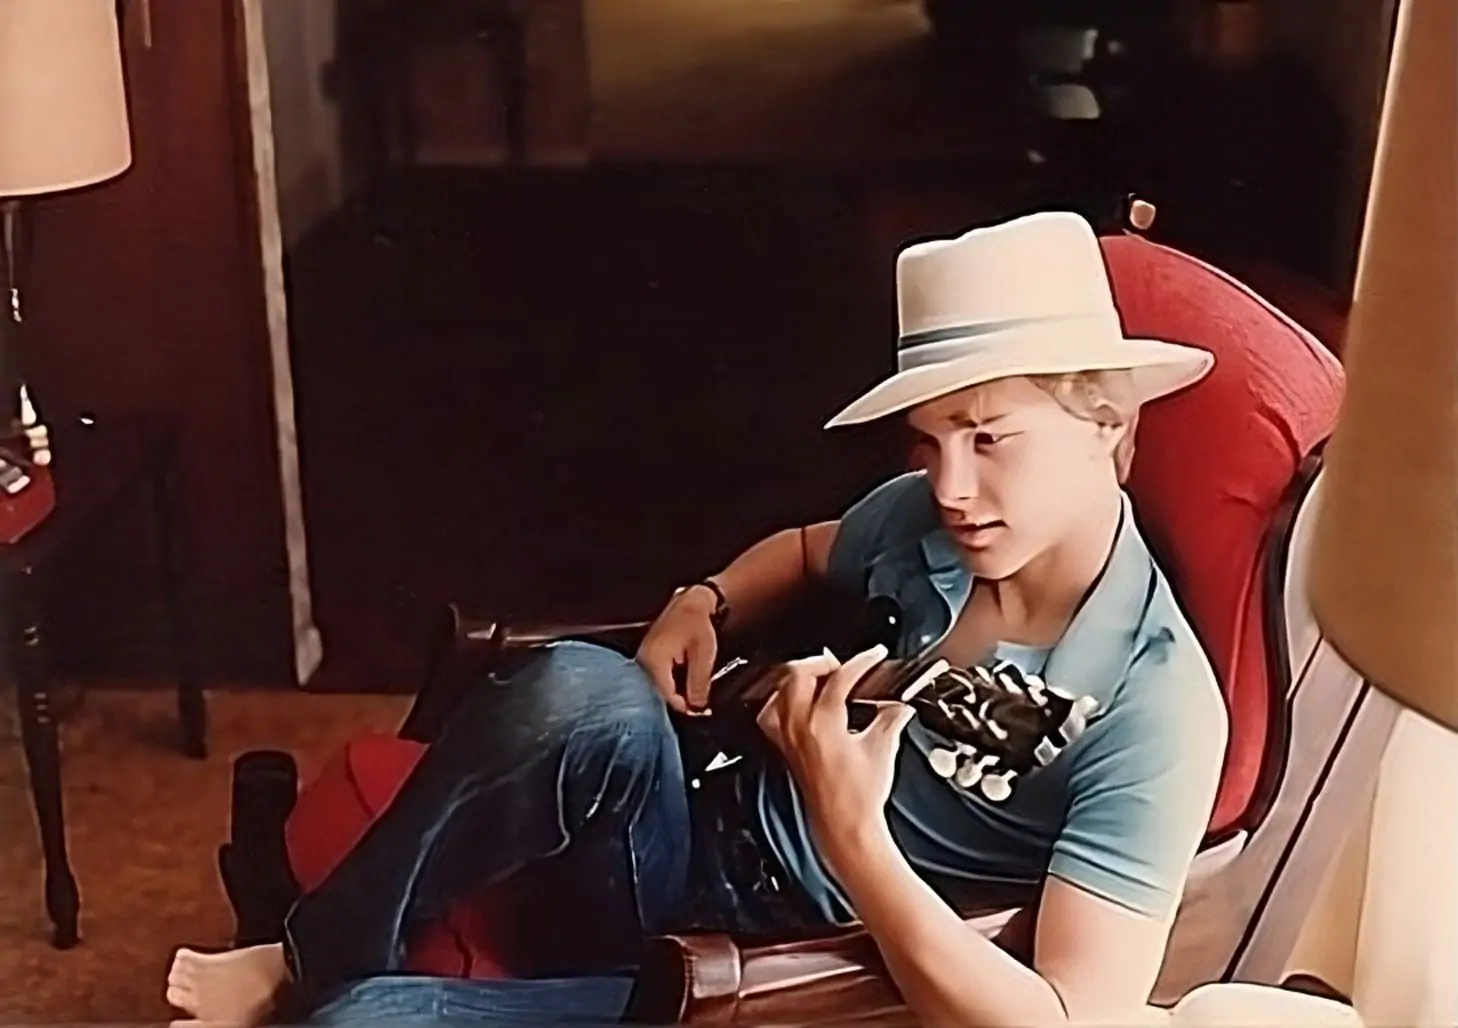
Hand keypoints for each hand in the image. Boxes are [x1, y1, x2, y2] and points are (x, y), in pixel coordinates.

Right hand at [635, 585, 719, 714]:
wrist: (692, 602)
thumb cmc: (696, 621)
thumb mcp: (703, 654)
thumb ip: (699, 684)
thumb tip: (697, 708)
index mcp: (653, 661)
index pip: (666, 697)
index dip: (685, 708)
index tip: (701, 712)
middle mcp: (643, 662)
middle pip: (660, 695)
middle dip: (681, 703)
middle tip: (700, 707)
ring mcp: (644, 660)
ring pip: (659, 688)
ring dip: (677, 694)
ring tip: (695, 694)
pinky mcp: (649, 658)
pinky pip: (659, 679)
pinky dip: (674, 684)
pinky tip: (686, 684)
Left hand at [757, 644, 913, 865]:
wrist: (844, 825)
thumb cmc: (859, 796)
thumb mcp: (882, 749)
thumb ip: (891, 719)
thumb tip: (898, 705)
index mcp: (824, 723)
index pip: (839, 677)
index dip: (860, 661)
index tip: (873, 656)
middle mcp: (799, 726)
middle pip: (799, 674)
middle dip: (822, 662)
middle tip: (843, 664)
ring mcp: (787, 737)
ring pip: (779, 690)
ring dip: (798, 676)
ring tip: (818, 675)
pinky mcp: (784, 748)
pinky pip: (770, 714)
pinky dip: (780, 700)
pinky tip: (794, 700)